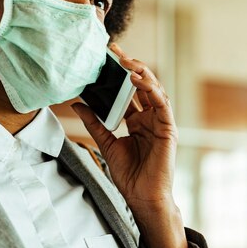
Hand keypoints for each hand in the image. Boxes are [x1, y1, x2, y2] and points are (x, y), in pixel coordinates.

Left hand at [71, 43, 186, 247]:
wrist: (141, 197)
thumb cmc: (128, 174)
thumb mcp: (105, 142)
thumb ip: (94, 122)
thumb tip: (78, 104)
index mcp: (137, 119)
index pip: (129, 90)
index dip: (121, 72)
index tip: (108, 56)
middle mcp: (150, 117)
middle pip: (143, 84)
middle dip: (131, 65)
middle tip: (116, 51)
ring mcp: (160, 121)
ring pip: (154, 89)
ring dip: (141, 73)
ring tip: (126, 61)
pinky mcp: (168, 128)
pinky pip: (162, 104)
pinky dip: (152, 90)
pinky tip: (139, 80)